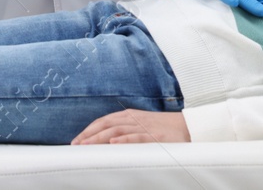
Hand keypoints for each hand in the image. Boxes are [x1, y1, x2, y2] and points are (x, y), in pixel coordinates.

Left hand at [72, 108, 189, 144]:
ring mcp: (143, 126)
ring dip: (100, 138)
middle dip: (89, 135)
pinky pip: (137, 136)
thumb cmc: (162, 129)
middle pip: (106, 124)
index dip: (88, 130)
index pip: (103, 121)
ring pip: (117, 130)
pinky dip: (124, 139)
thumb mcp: (140, 126)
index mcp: (128, 116)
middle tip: (76, 145)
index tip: (75, 142)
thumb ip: (124, 131)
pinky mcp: (154, 136)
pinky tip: (114, 142)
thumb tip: (105, 142)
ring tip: (87, 145)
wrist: (187, 127)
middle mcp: (133, 119)